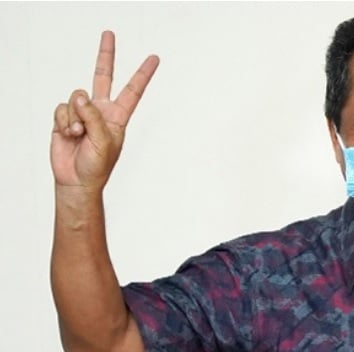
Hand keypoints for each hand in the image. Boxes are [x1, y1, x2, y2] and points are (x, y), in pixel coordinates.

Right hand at [51, 31, 159, 193]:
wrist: (76, 179)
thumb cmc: (97, 165)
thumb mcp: (105, 142)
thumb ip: (94, 117)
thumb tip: (80, 95)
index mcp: (119, 116)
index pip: (133, 90)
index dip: (143, 74)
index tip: (155, 57)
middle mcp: (101, 110)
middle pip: (103, 76)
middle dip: (105, 55)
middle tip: (109, 33)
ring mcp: (82, 112)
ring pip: (76, 97)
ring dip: (75, 117)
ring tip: (79, 135)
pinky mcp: (64, 117)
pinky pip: (62, 108)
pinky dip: (63, 120)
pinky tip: (68, 134)